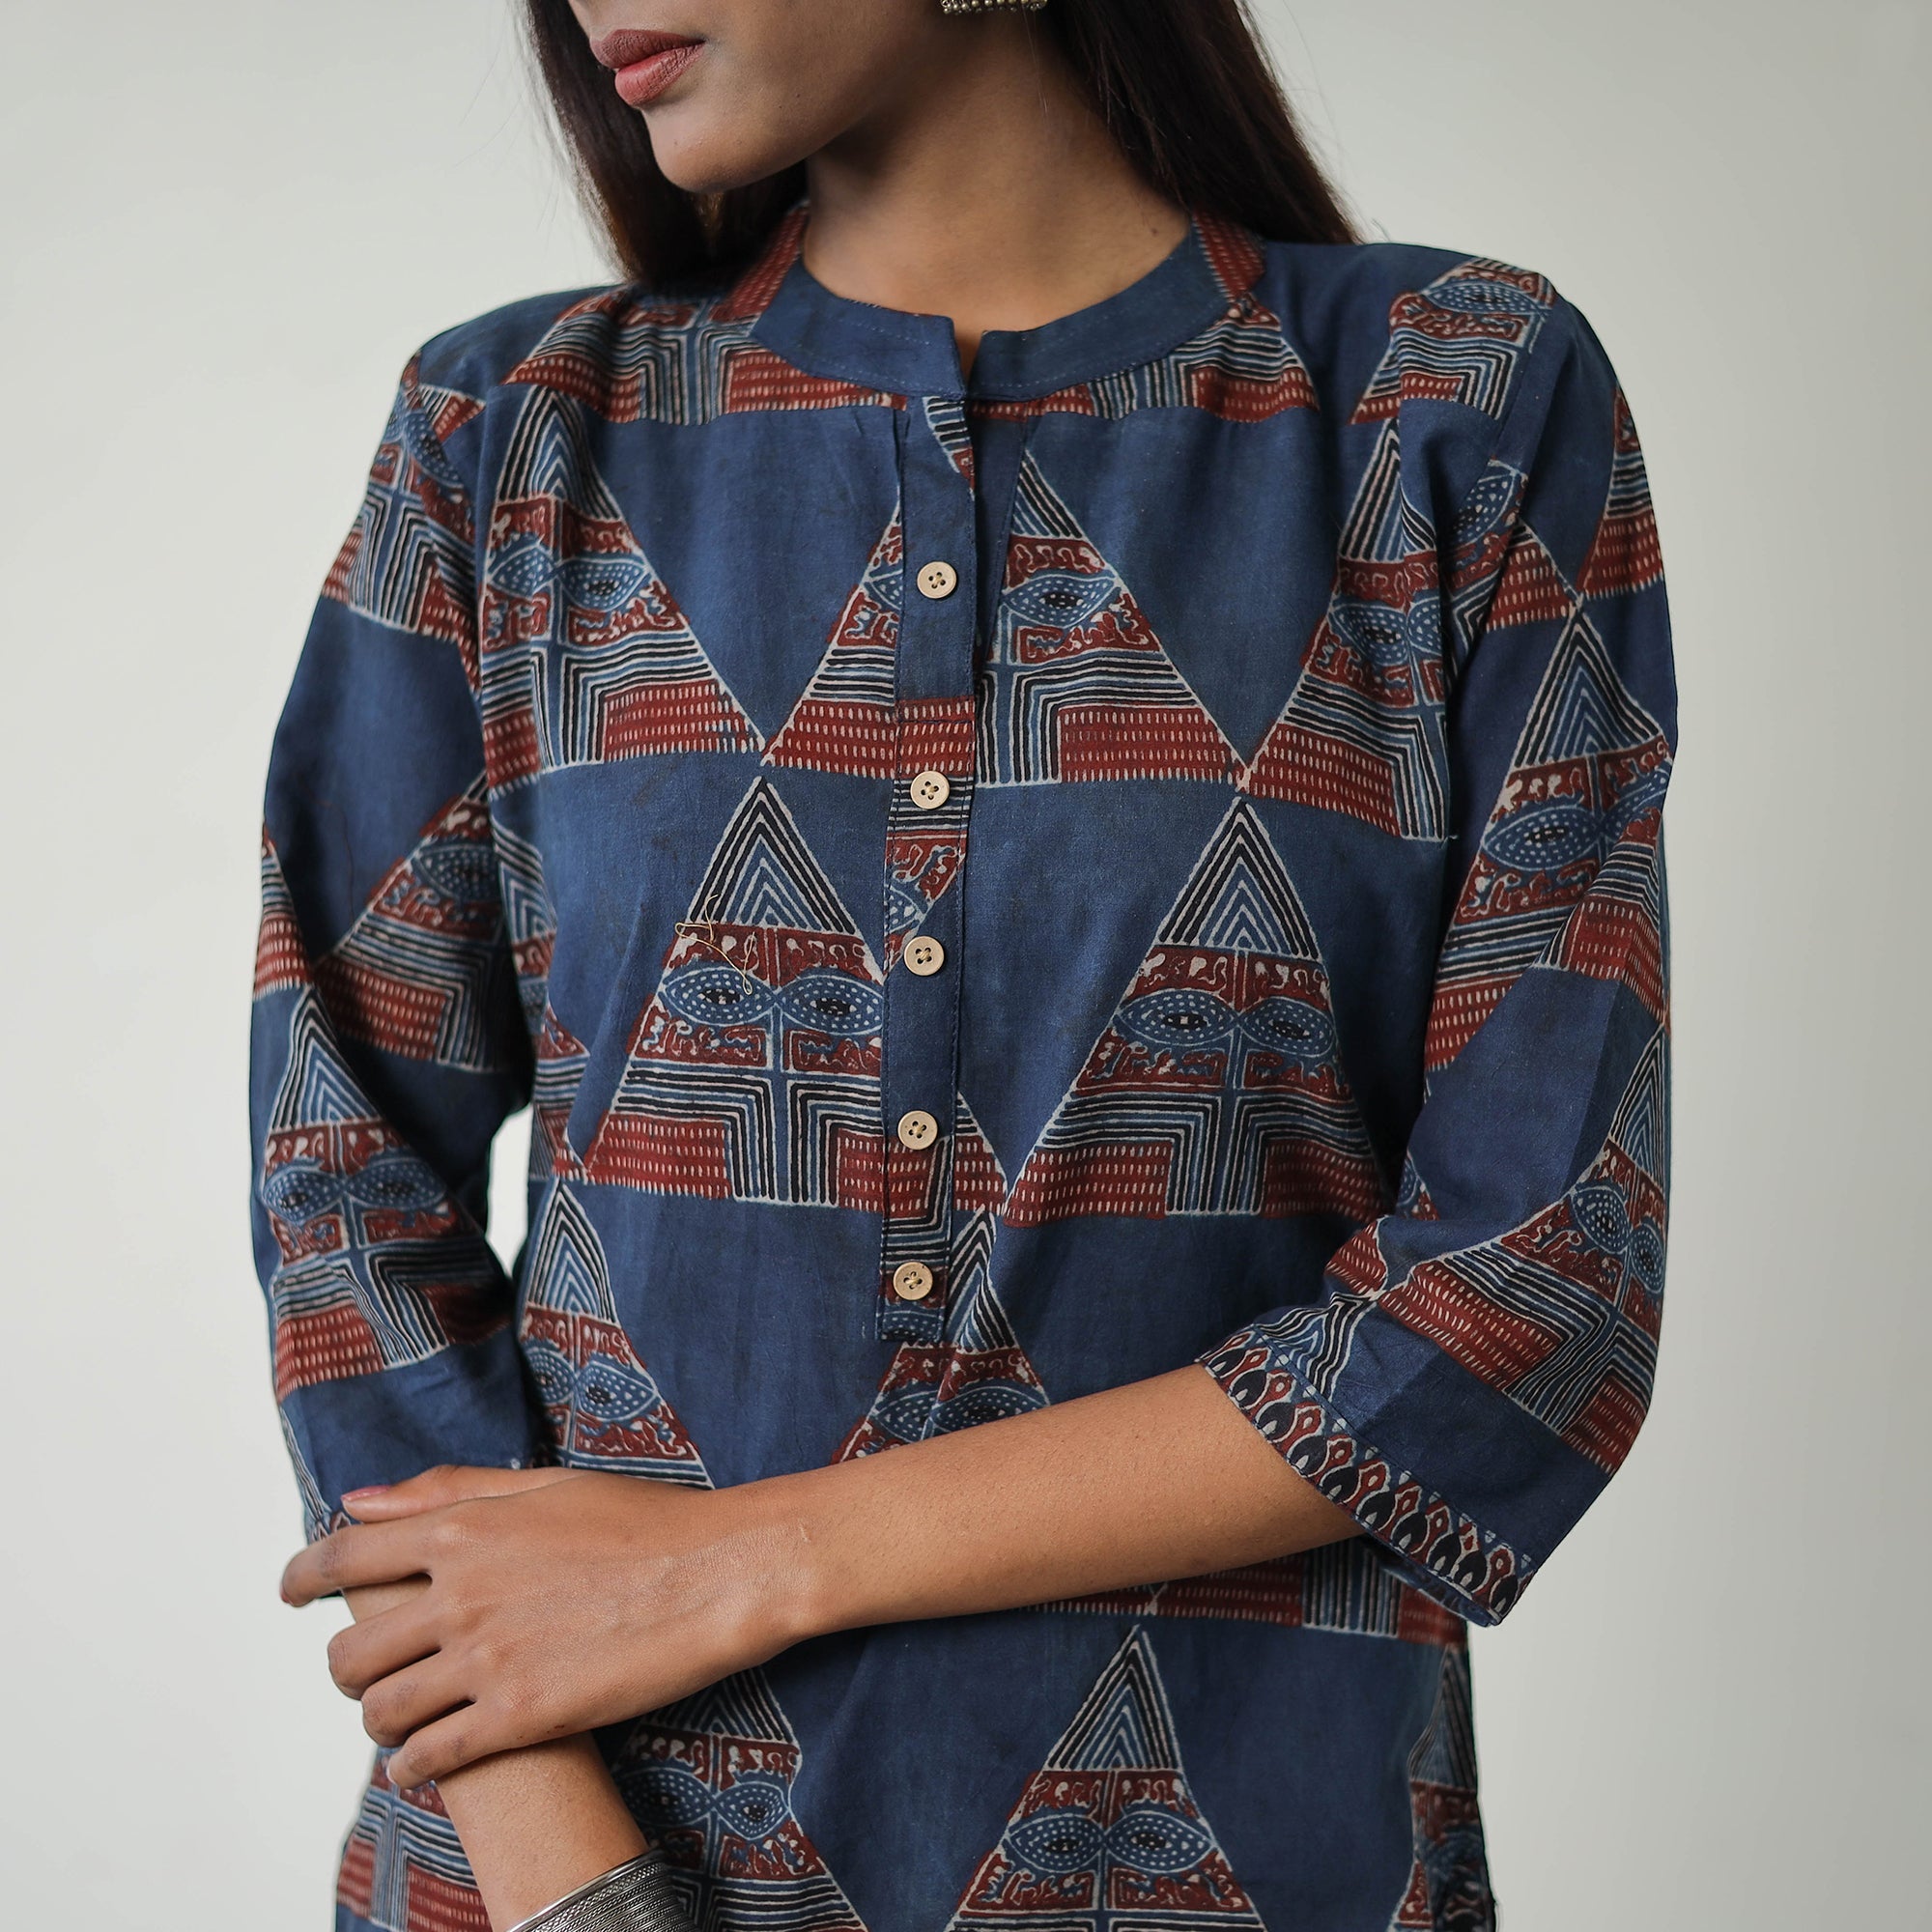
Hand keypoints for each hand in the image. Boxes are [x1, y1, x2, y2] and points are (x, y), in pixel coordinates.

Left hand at [282, 1465, 808, 1787]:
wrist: (720, 1573)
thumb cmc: (645, 1521)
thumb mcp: (544, 1484)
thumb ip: (447, 1491)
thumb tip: (359, 1502)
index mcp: (464, 1528)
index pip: (342, 1557)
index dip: (300, 1578)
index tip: (291, 1593)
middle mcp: (461, 1593)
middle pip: (349, 1650)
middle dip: (347, 1666)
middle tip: (370, 1672)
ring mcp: (488, 1659)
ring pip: (381, 1710)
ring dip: (380, 1720)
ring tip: (405, 1720)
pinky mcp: (521, 1716)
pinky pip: (429, 1757)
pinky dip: (413, 1766)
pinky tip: (425, 1762)